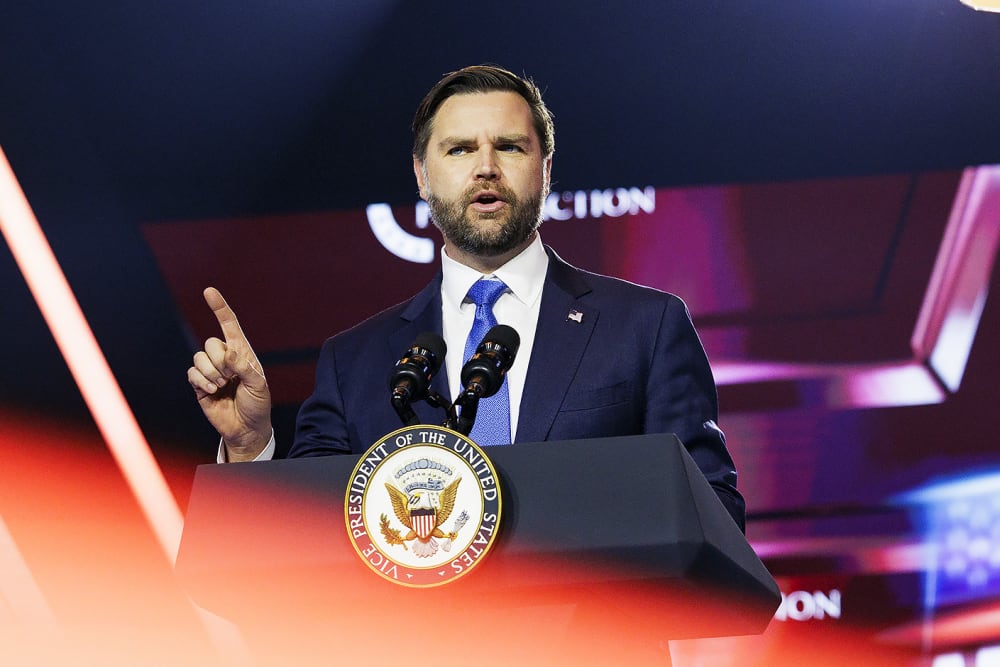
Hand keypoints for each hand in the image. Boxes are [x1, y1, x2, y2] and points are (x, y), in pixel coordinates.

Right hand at [187, 287, 271, 460]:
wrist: (246, 428)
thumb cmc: (257, 405)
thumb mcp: (258, 385)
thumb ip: (244, 367)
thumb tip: (227, 353)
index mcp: (242, 352)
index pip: (229, 325)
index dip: (219, 308)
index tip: (209, 291)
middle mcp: (225, 358)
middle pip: (211, 343)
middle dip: (219, 361)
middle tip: (230, 378)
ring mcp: (211, 370)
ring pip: (199, 357)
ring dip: (211, 373)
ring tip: (222, 386)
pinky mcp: (199, 384)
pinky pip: (192, 372)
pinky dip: (201, 382)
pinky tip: (212, 392)